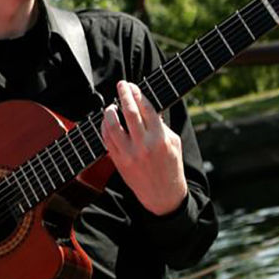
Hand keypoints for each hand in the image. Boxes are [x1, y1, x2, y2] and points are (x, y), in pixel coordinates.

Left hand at [100, 80, 186, 215]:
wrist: (163, 195)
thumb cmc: (171, 166)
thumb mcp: (174, 143)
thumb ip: (161, 125)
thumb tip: (149, 107)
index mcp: (160, 138)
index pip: (147, 109)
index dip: (138, 94)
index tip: (133, 86)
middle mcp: (144, 144)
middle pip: (129, 113)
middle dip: (124, 95)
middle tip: (121, 84)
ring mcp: (129, 154)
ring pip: (113, 126)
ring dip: (109, 111)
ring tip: (110, 106)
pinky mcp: (119, 161)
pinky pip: (106, 140)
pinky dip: (104, 128)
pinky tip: (106, 122)